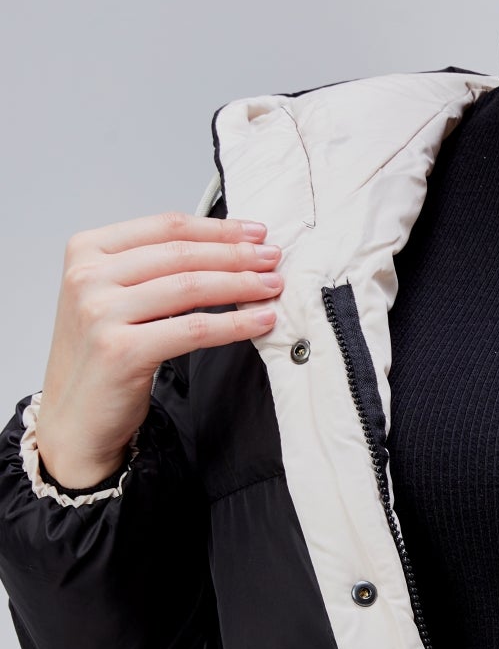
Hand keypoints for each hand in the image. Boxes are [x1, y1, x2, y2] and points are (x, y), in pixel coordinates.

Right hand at [35, 210, 282, 487]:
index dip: (218, 228)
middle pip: (181, 254)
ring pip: (190, 287)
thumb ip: (154, 269)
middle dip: (236, 254)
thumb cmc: (101, 358)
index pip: (165, 227)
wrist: (74, 421)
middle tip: (273, 258)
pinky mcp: (120, 350)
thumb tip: (226, 249)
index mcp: (86, 252)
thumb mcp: (115, 298)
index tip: (255, 232)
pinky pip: (193, 329)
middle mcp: (88, 277)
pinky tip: (260, 321)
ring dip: (241, 284)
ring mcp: (100, 313)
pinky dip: (234, 324)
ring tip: (272, 286)